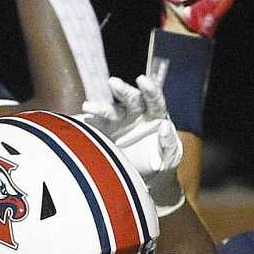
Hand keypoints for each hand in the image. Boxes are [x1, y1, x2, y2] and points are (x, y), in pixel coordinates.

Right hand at [81, 76, 183, 215]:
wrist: (145, 173)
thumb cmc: (161, 160)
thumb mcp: (170, 155)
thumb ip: (168, 142)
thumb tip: (166, 126)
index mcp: (155, 115)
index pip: (154, 100)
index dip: (149, 89)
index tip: (142, 80)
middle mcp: (137, 114)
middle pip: (131, 99)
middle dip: (122, 90)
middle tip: (113, 83)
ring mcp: (120, 121)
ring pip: (111, 111)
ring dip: (100, 108)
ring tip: (88, 107)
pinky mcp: (106, 131)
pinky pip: (97, 125)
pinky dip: (90, 122)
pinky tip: (83, 121)